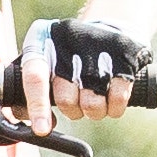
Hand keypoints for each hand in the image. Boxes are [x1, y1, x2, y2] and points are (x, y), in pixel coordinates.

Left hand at [17, 15, 152, 122]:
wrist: (110, 26)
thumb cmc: (69, 54)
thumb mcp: (45, 60)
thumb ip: (33, 90)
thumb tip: (40, 126)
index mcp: (41, 42)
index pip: (35, 78)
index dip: (37, 107)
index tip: (42, 130)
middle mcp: (68, 44)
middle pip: (66, 100)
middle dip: (72, 110)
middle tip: (77, 99)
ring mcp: (98, 50)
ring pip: (92, 106)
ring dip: (94, 111)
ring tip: (95, 95)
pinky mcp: (124, 58)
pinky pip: (117, 101)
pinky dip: (114, 107)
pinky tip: (112, 95)